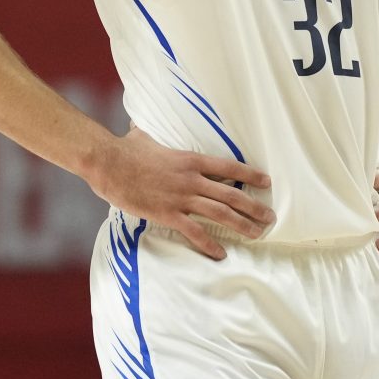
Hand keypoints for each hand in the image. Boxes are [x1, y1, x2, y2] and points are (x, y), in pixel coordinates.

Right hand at [86, 127, 273, 259]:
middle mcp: (191, 179)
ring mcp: (181, 197)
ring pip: (220, 214)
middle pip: (231, 194)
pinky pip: (194, 232)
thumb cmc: (124, 149)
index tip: (266, 182)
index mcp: (190, 159)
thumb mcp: (143, 136)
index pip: (229, 168)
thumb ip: (148, 133)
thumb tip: (139, 124)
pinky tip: (221, 253)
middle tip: (270, 217)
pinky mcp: (167, 214)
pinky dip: (210, 244)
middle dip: (254, 207)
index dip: (250, 175)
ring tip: (257, 234)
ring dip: (242, 225)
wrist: (108, 163)